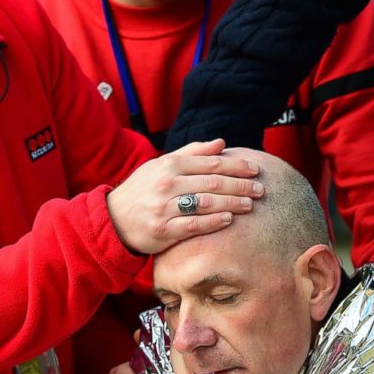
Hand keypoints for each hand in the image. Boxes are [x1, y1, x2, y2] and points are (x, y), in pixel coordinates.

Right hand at [106, 139, 263, 254]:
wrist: (113, 219)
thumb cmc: (143, 190)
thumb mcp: (161, 165)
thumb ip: (192, 153)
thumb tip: (221, 143)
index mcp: (169, 165)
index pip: (210, 163)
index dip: (236, 165)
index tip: (255, 169)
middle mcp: (167, 184)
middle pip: (212, 182)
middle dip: (240, 185)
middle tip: (260, 188)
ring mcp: (164, 207)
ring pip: (206, 202)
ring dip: (232, 203)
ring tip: (250, 204)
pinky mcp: (163, 230)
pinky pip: (193, 225)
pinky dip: (213, 222)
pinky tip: (230, 219)